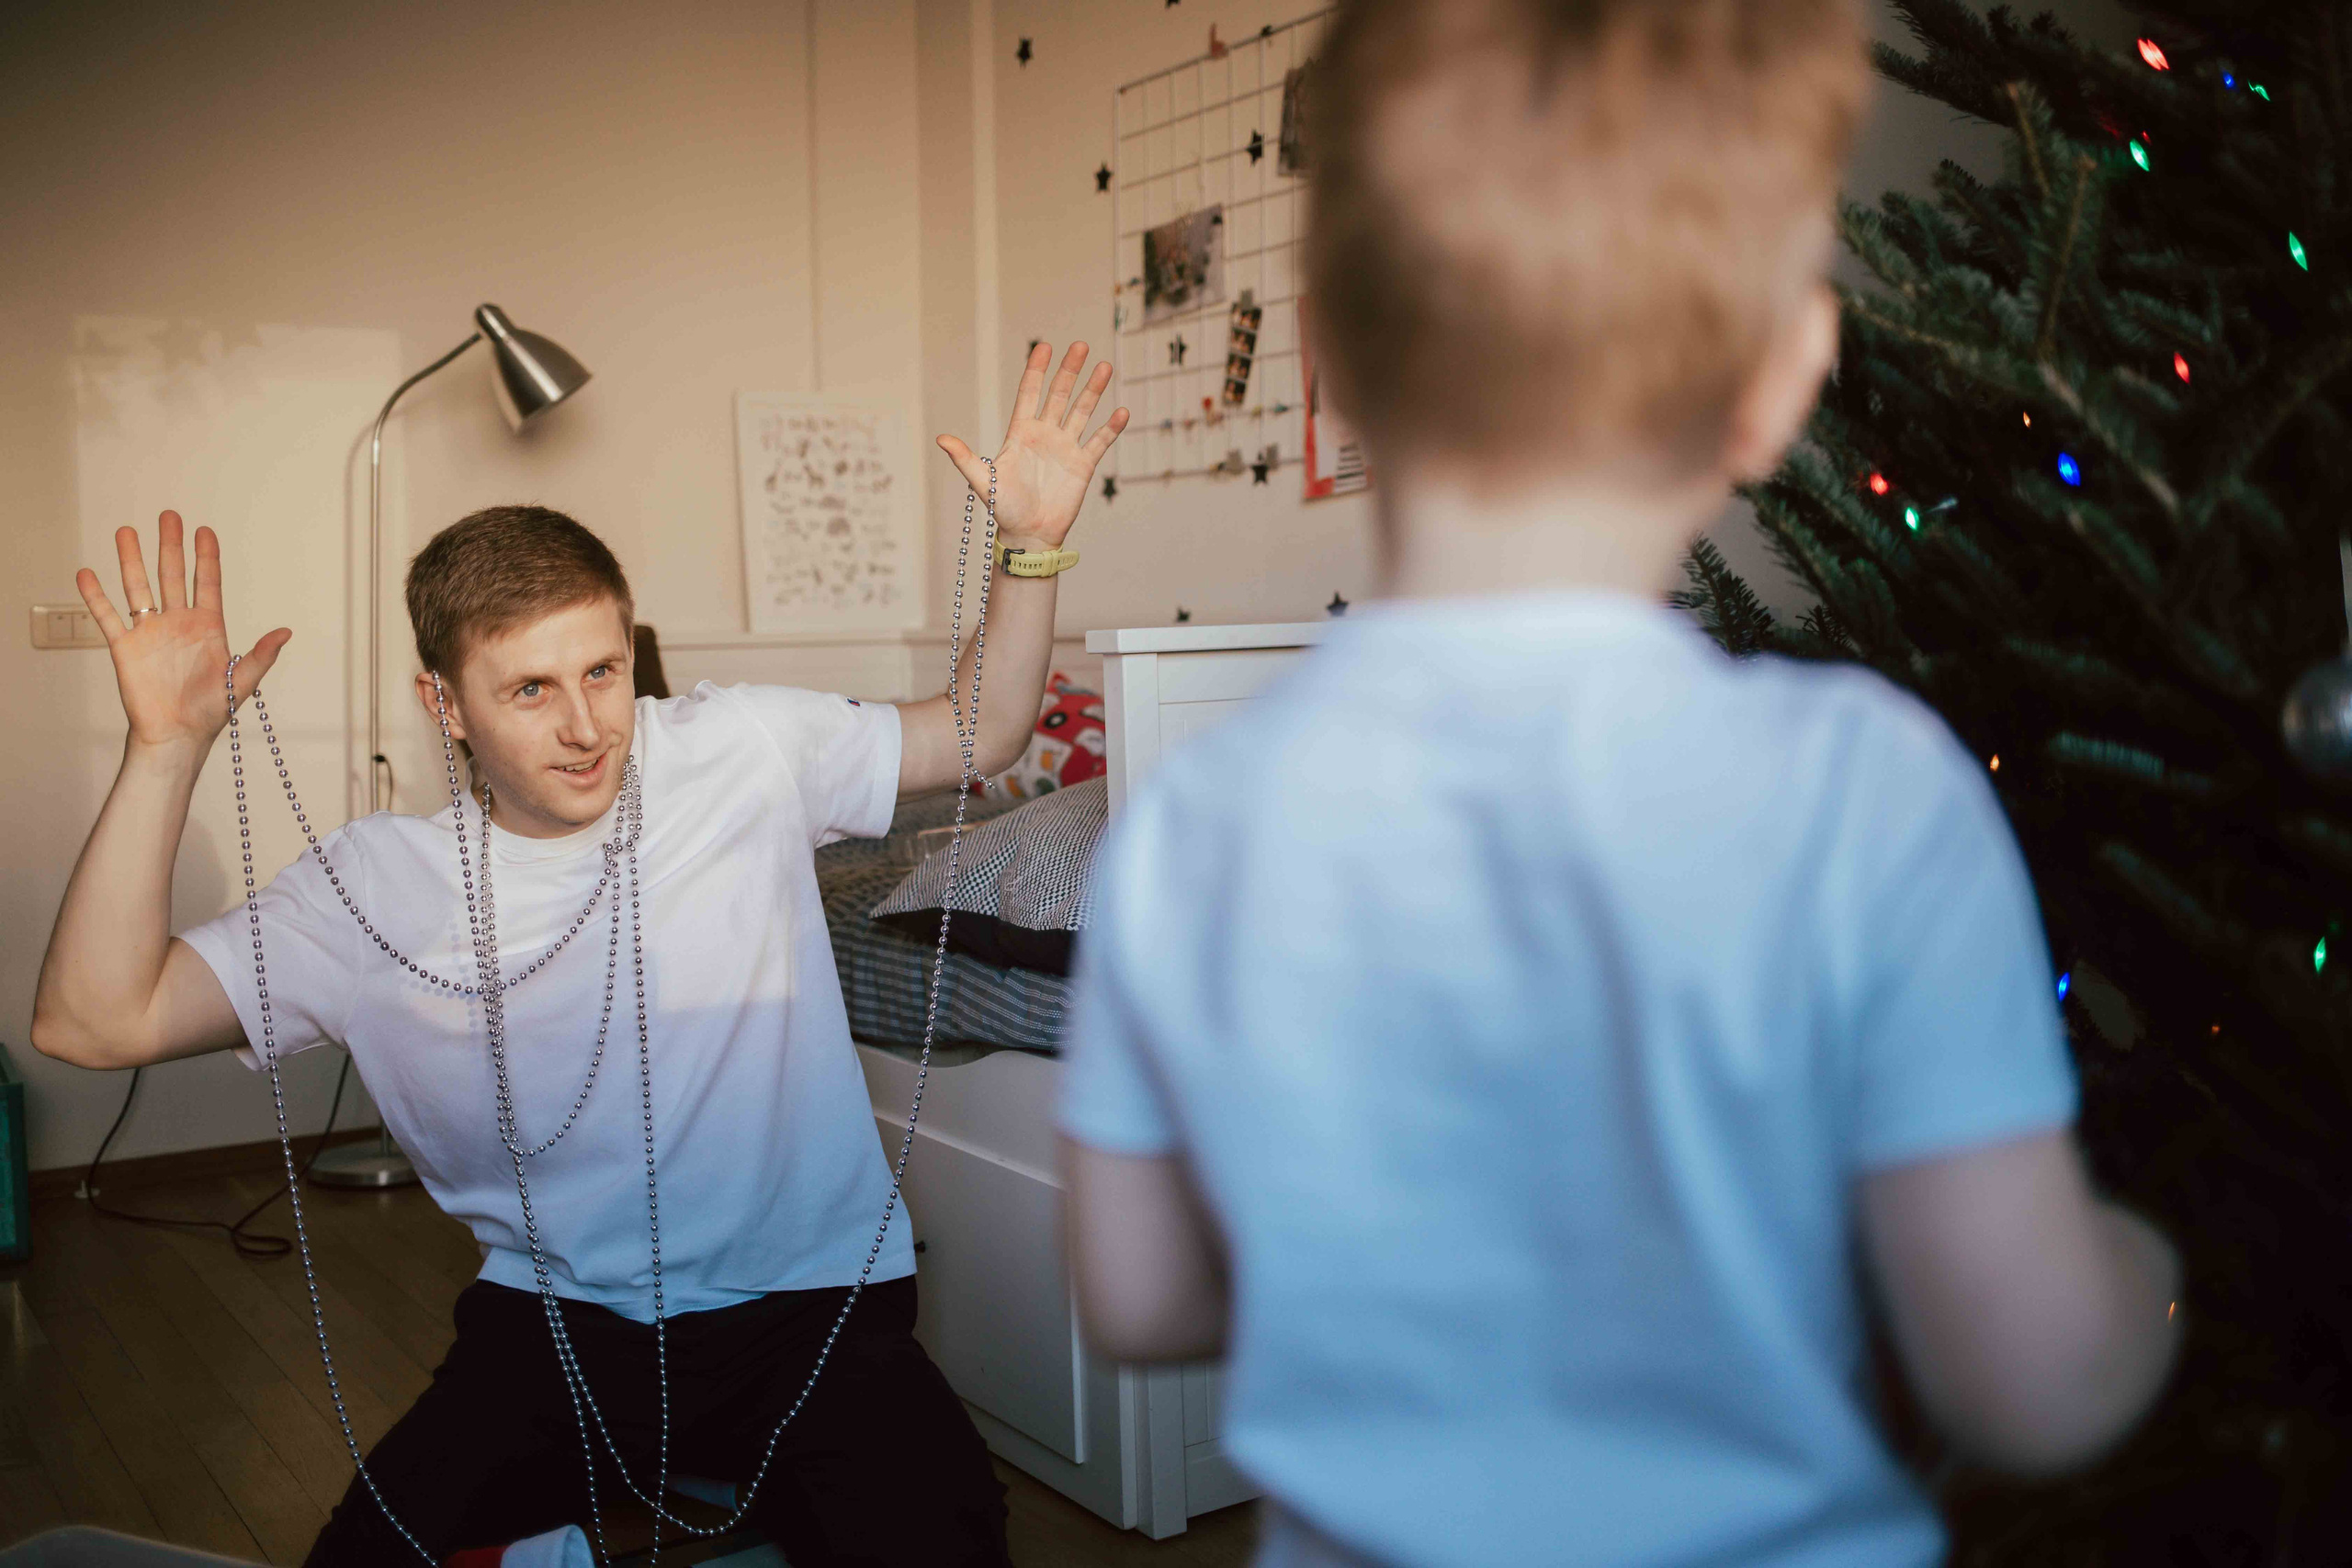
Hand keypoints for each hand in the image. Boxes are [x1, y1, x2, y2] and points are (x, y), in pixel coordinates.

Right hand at [76, 511, 290, 752]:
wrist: (178, 735)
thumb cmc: (211, 710)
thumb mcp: (242, 680)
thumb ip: (262, 654)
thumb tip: (286, 631)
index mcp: (208, 627)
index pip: (207, 583)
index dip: (206, 557)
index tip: (204, 529)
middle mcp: (178, 623)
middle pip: (172, 575)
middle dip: (170, 546)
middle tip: (169, 516)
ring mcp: (150, 633)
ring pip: (138, 588)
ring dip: (131, 560)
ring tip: (126, 531)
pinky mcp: (125, 647)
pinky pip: (108, 617)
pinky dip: (96, 597)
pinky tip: (87, 574)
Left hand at [936, 342, 1128, 549]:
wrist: (1028, 534)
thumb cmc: (1003, 507)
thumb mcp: (981, 480)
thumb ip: (964, 457)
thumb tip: (940, 439)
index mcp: (1021, 433)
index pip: (1029, 393)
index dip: (1036, 370)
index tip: (1044, 347)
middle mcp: (1045, 434)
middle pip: (1059, 395)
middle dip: (1069, 371)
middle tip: (1080, 346)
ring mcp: (1066, 448)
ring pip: (1082, 412)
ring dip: (1093, 390)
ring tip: (1105, 367)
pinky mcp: (1083, 465)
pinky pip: (1099, 442)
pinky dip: (1111, 428)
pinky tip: (1122, 411)